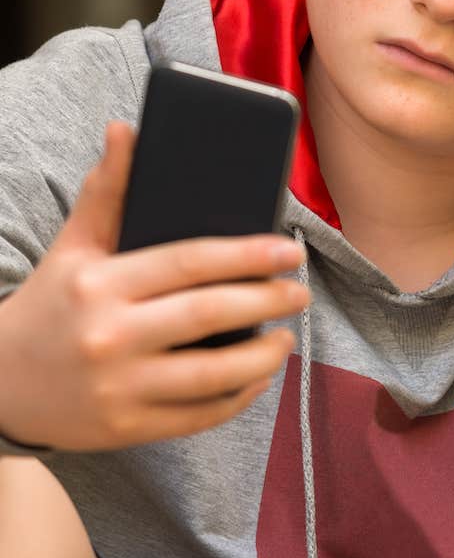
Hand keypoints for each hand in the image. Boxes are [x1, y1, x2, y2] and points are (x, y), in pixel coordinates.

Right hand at [0, 121, 309, 450]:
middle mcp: (109, 336)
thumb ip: (107, 189)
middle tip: (301, 291)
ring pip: (211, 374)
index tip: (289, 251)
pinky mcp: (125, 428)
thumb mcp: (73, 245)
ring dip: (262, 356)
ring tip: (287, 337)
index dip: (248, 255)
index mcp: (101, 283)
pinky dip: (236, 398)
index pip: (191, 262)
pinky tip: (257, 377)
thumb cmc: (48, 303)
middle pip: (210, 314)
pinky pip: (197, 416)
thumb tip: (127, 129)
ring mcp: (118, 388)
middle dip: (267, 301)